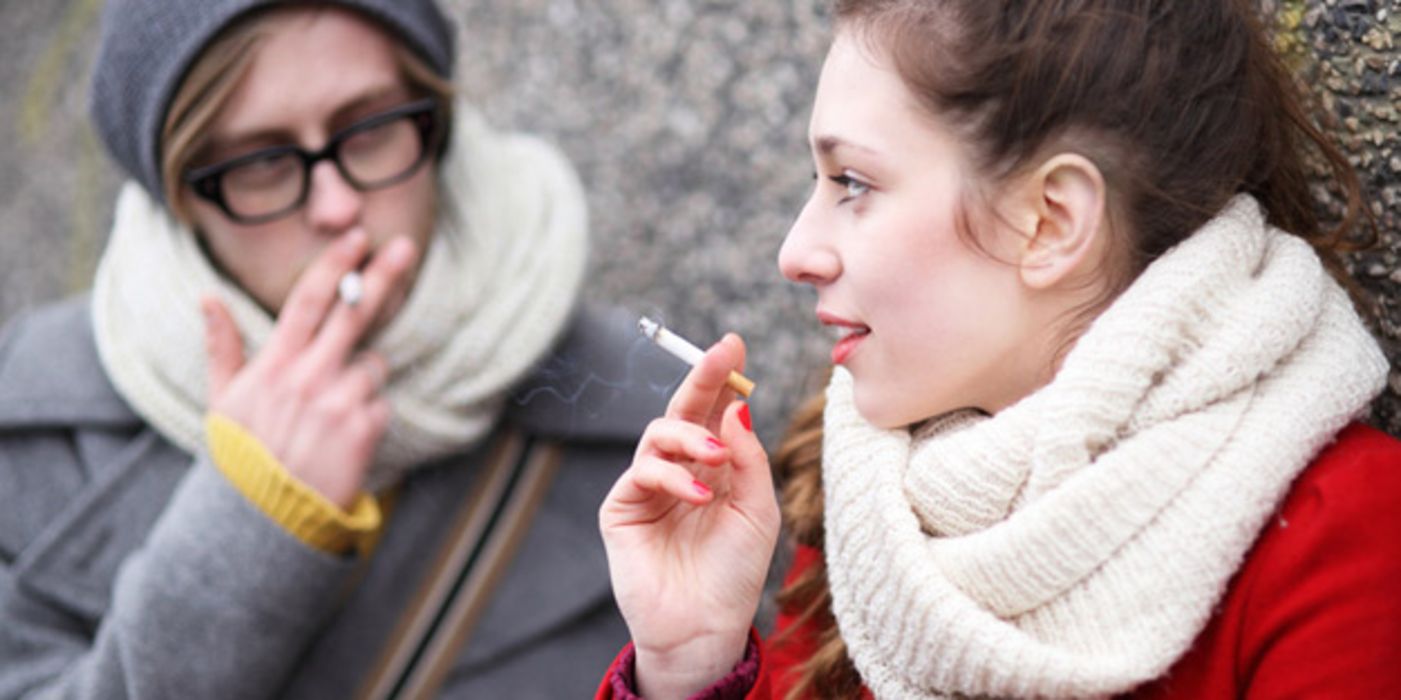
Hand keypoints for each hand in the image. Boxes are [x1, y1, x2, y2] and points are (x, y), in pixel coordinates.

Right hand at [202, 229, 418, 507]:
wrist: (265, 519)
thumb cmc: (243, 457)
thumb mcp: (222, 402)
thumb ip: (222, 347)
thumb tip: (208, 297)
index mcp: (274, 365)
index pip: (308, 301)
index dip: (334, 266)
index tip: (356, 237)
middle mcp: (308, 377)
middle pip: (354, 314)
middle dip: (382, 275)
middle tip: (405, 247)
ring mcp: (339, 402)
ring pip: (372, 365)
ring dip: (362, 379)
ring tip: (332, 414)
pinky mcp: (363, 430)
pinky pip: (380, 405)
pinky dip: (369, 416)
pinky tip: (344, 438)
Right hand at [599, 334, 779, 699]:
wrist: (704, 626)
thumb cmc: (734, 573)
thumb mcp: (758, 510)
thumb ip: (747, 457)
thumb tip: (736, 404)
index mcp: (715, 467)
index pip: (716, 411)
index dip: (722, 377)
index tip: (734, 344)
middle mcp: (681, 469)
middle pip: (685, 409)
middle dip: (702, 378)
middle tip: (721, 353)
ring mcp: (649, 486)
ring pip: (660, 433)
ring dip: (690, 436)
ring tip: (715, 458)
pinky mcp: (623, 507)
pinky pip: (642, 470)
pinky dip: (671, 475)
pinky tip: (697, 496)